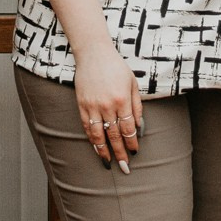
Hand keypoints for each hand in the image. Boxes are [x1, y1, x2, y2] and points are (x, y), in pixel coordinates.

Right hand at [74, 44, 143, 171]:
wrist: (93, 53)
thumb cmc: (116, 67)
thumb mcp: (132, 83)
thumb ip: (136, 106)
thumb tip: (138, 127)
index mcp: (122, 100)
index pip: (128, 128)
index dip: (131, 143)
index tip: (134, 152)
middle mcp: (107, 105)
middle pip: (114, 135)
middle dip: (120, 153)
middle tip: (124, 167)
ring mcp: (93, 106)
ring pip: (98, 134)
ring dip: (104, 151)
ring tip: (108, 163)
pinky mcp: (82, 104)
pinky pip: (87, 126)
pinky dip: (92, 139)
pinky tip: (96, 147)